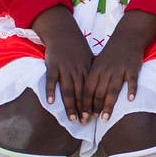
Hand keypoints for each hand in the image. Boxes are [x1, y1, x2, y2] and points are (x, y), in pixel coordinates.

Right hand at [34, 7, 94, 121]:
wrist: (64, 34)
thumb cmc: (78, 48)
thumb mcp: (90, 58)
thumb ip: (94, 71)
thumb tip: (104, 83)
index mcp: (88, 70)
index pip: (91, 90)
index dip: (92, 104)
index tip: (94, 116)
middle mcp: (77, 71)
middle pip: (80, 93)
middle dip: (82, 109)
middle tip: (83, 122)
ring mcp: (64, 69)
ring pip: (67, 90)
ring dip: (69, 105)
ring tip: (71, 118)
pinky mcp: (52, 66)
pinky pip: (51, 80)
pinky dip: (51, 91)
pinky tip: (51, 102)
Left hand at [84, 35, 145, 121]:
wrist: (127, 38)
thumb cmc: (111, 54)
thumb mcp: (97, 63)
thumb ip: (92, 78)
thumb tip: (84, 97)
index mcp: (95, 70)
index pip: (87, 90)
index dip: (83, 104)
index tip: (82, 116)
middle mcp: (106, 71)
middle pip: (98, 93)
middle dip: (94, 108)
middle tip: (91, 120)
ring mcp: (120, 70)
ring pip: (113, 90)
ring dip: (108, 105)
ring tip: (105, 118)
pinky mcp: (132, 68)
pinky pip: (132, 81)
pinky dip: (131, 90)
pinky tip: (130, 100)